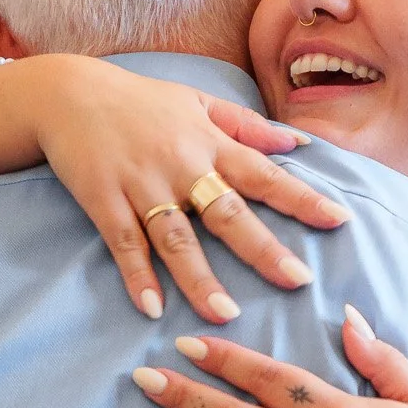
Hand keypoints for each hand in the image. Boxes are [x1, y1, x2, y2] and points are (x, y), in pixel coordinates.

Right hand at [13, 58, 348, 323]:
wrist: (69, 93)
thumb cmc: (140, 101)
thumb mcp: (198, 102)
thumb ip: (247, 126)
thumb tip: (299, 143)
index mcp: (209, 143)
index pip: (264, 174)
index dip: (301, 198)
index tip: (338, 220)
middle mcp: (181, 165)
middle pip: (228, 212)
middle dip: (263, 248)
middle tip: (297, 280)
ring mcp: (141, 185)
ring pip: (176, 237)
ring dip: (199, 277)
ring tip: (224, 314)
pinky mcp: (103, 201)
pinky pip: (124, 244)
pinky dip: (137, 276)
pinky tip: (152, 308)